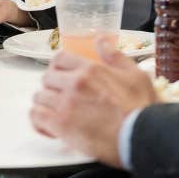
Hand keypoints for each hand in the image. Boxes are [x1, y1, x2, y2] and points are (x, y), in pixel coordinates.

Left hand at [29, 40, 156, 166]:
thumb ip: (115, 56)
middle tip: (62, 98)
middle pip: (47, 78)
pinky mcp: (60, 124)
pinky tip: (49, 127)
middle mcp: (74, 83)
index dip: (58, 68)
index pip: (60, 59)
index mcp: (90, 69)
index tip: (62, 77)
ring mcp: (65, 103)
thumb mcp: (136, 75)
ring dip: (46, 105)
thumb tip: (101, 40)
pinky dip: (39, 121)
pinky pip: (36, 116)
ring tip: (57, 114)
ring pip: (39, 97)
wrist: (142, 137)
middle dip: (52, 87)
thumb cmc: (141, 109)